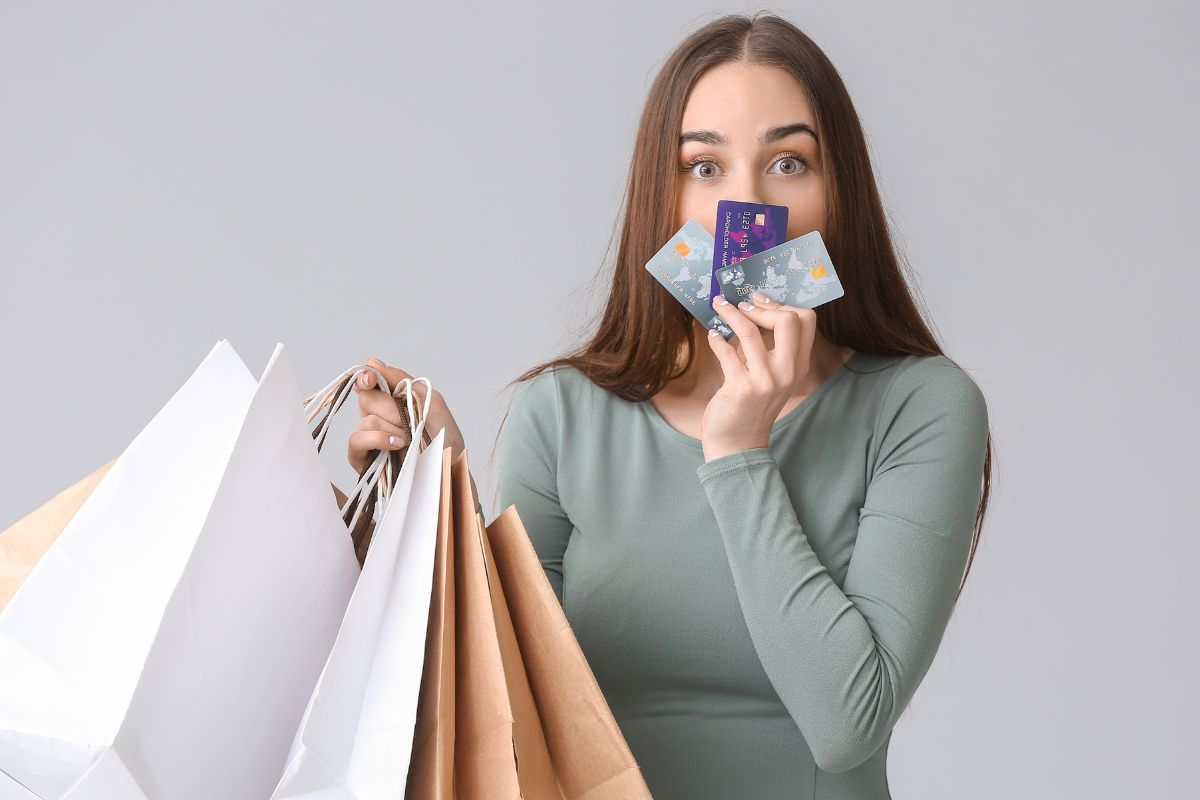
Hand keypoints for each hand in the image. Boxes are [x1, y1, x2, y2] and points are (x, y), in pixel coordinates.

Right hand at [348, 357, 469, 478]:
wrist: (449, 471)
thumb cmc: (444, 439)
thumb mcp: (431, 400)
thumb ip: (402, 380)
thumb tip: (372, 362)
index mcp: (392, 402)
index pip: (369, 382)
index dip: (367, 377)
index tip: (372, 378)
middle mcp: (377, 417)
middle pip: (366, 398)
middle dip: (391, 408)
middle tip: (409, 421)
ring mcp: (369, 438)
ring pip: (365, 420)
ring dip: (391, 428)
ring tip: (409, 440)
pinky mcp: (362, 459)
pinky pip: (356, 439)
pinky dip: (378, 439)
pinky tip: (397, 445)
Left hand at [700, 292, 817, 462]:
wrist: (737, 445)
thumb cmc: (751, 407)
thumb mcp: (772, 378)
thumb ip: (771, 350)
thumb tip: (752, 310)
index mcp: (799, 366)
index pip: (806, 321)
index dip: (782, 304)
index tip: (760, 301)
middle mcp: (787, 372)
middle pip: (788, 320)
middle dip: (762, 306)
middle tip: (742, 305)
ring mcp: (765, 380)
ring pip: (751, 331)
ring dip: (731, 314)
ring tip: (718, 306)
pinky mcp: (740, 387)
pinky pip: (726, 350)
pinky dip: (716, 338)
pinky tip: (712, 335)